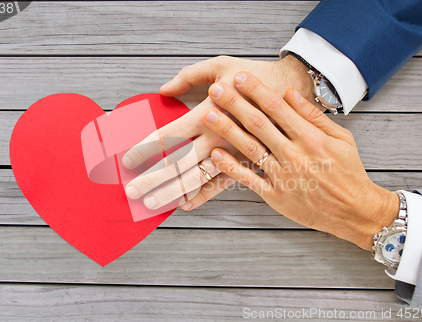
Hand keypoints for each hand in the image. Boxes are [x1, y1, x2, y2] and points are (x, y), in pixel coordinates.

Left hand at [122, 55, 314, 210]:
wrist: (294, 91)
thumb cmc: (256, 76)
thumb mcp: (221, 66)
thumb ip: (189, 77)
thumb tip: (163, 90)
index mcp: (208, 113)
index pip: (168, 136)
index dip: (145, 149)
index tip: (127, 160)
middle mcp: (217, 138)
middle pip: (177, 163)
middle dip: (152, 179)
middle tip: (130, 191)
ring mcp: (232, 154)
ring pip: (196, 179)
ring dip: (171, 192)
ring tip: (151, 203)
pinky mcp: (246, 163)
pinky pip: (221, 185)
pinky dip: (201, 196)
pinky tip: (184, 204)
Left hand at [201, 71, 398, 249]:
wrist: (354, 210)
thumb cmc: (348, 172)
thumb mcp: (340, 138)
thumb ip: (313, 116)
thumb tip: (289, 93)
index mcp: (311, 138)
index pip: (278, 108)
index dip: (256, 91)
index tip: (240, 77)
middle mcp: (294, 154)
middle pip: (259, 124)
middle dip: (235, 104)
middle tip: (216, 89)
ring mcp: (283, 176)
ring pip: (250, 149)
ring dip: (227, 130)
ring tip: (209, 115)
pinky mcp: (276, 196)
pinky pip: (249, 180)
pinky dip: (231, 167)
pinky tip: (215, 154)